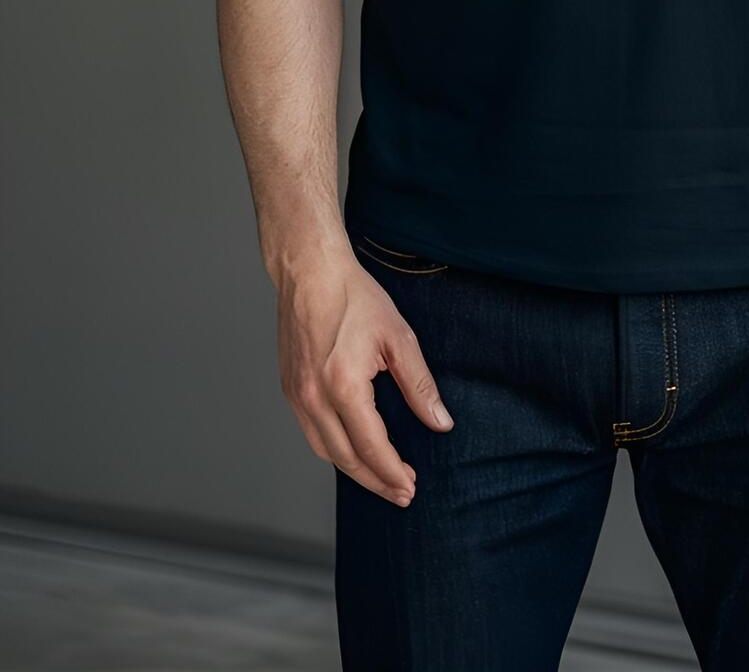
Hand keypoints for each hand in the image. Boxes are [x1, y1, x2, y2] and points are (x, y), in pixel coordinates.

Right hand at [275, 240, 454, 505]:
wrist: (310, 272)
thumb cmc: (354, 298)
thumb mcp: (399, 338)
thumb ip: (420, 386)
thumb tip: (441, 423)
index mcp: (343, 386)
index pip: (370, 447)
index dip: (392, 472)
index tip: (411, 487)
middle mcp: (314, 397)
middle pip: (345, 459)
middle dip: (375, 481)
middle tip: (401, 494)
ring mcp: (297, 395)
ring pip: (324, 450)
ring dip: (353, 470)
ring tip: (381, 478)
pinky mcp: (290, 389)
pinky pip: (311, 432)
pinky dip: (333, 449)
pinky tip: (352, 449)